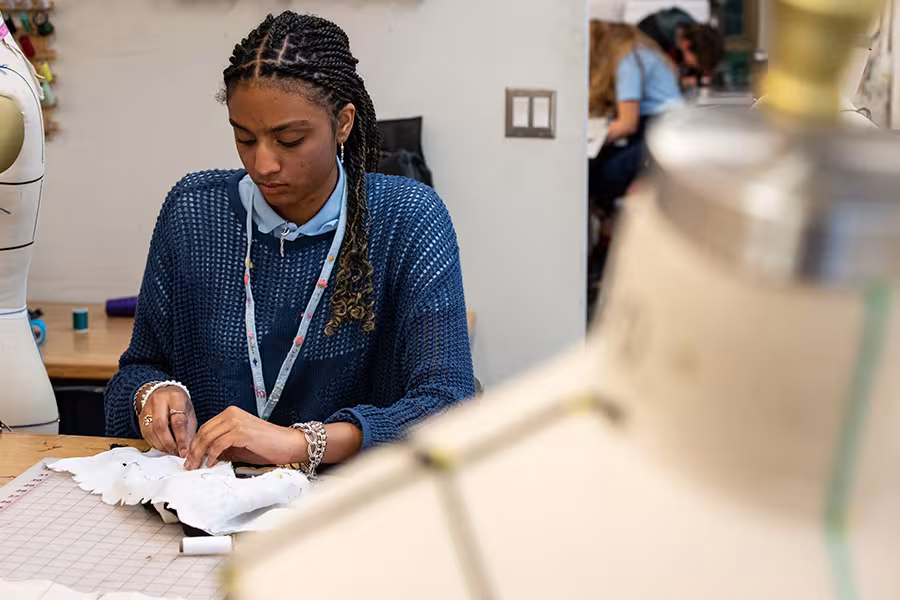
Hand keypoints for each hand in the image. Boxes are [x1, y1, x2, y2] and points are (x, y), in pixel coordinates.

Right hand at [138, 385, 197, 457]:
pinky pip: (145, 434)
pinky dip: (154, 444)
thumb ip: (189, 430)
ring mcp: (146, 408)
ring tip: (171, 451)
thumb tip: (187, 449)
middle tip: (176, 453)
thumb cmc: (179, 403)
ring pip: (150, 432)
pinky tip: (163, 447)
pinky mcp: (140, 417)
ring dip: (161, 445)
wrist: (164, 392)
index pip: (177, 421)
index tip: (184, 451)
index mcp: (175, 397)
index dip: (181, 439)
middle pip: (160, 426)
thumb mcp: (189, 412)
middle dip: (169, 444)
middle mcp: (158, 401)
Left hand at [184, 406, 306, 469]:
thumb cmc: (268, 445)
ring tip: (195, 466)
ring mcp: (236, 421)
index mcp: (231, 413)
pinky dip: (212, 455)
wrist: (288, 444)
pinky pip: (218, 444)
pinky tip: (212, 463)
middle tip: (188, 464)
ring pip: (207, 437)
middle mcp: (232, 413)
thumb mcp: (240, 444)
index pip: (205, 428)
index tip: (190, 457)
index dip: (195, 444)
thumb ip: (223, 446)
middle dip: (193, 450)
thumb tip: (205, 456)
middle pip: (203, 432)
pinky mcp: (241, 432)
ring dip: (199, 454)